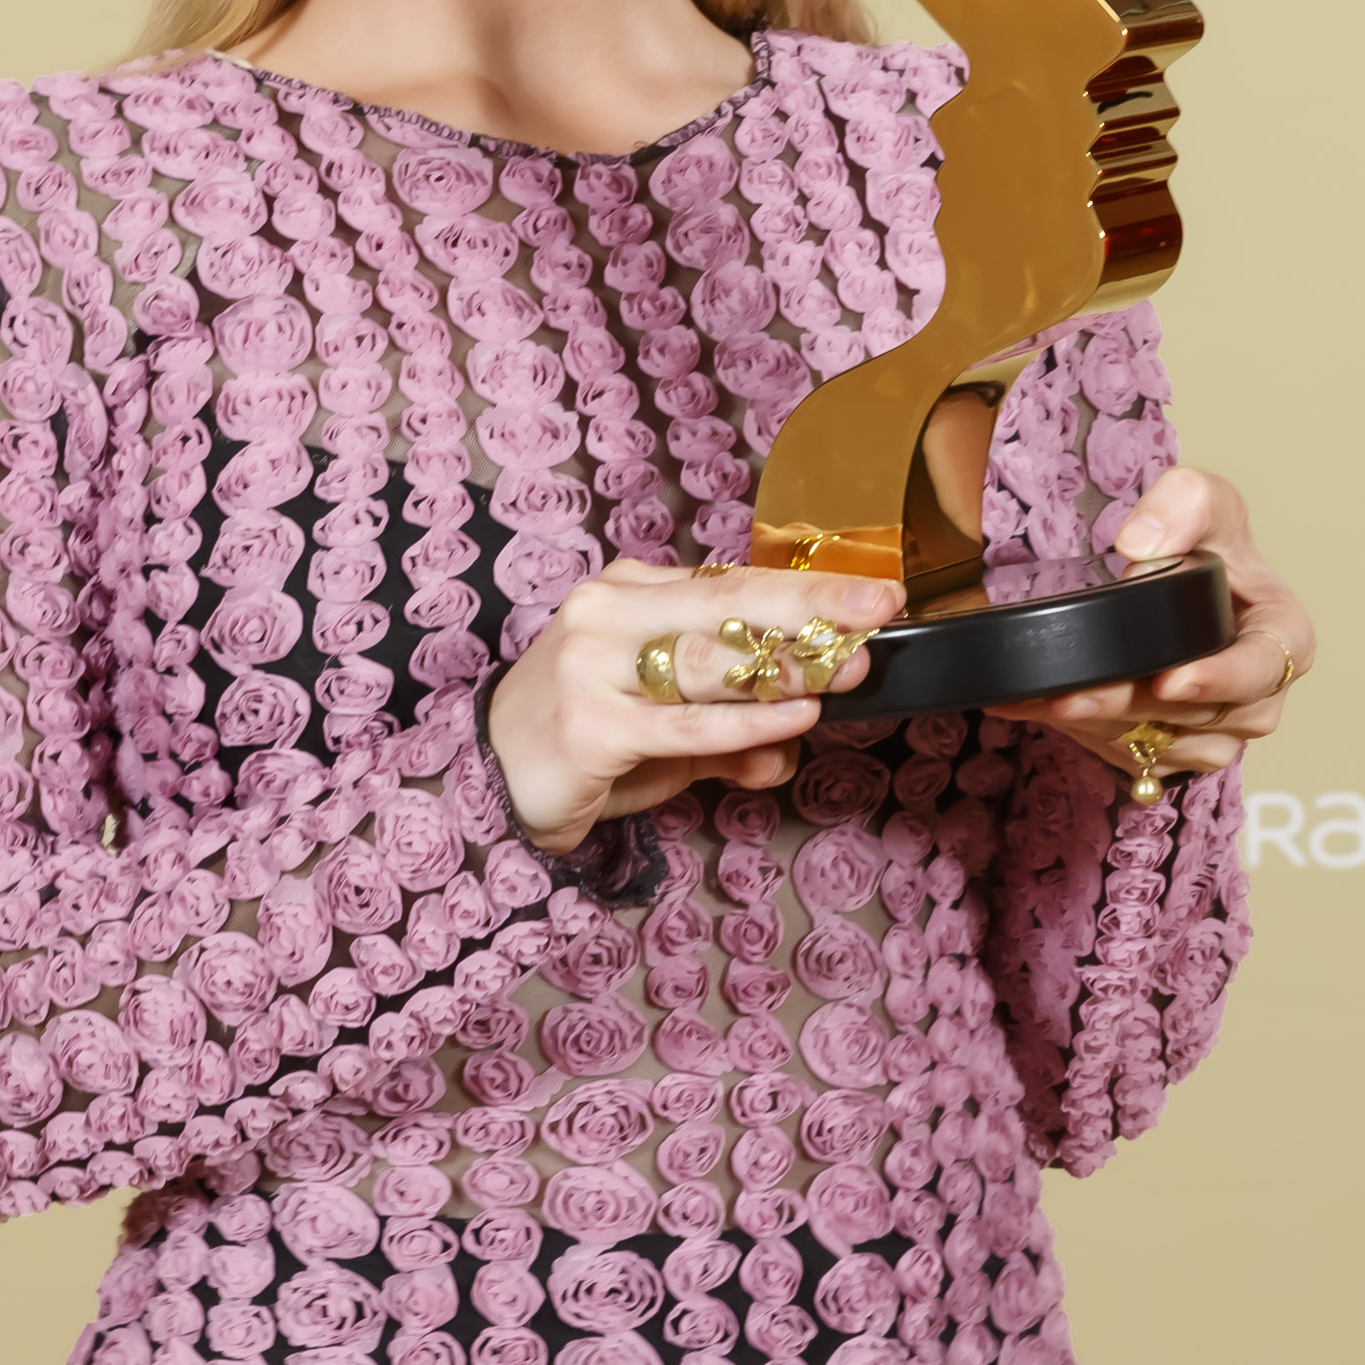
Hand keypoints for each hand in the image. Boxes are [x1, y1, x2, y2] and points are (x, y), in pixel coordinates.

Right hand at [486, 559, 909, 854]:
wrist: (487, 782)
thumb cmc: (582, 741)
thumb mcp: (663, 731)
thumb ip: (728, 736)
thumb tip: (793, 748)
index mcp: (629, 593)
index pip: (730, 583)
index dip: (804, 588)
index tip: (870, 592)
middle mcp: (608, 613)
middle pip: (727, 601)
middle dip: (811, 605)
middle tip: (878, 607)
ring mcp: (594, 664)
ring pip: (709, 658)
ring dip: (788, 665)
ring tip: (847, 668)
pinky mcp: (592, 723)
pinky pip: (687, 721)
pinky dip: (748, 722)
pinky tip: (794, 720)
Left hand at [999, 463, 1314, 792]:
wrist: (1166, 578)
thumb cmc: (1203, 541)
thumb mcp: (1202, 498)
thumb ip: (1184, 502)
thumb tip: (1142, 544)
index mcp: (1283, 637)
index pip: (1262, 669)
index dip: (1219, 680)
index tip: (1170, 681)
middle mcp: (1257, 697)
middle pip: (1199, 716)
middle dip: (1132, 705)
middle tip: (1076, 694)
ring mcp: (1216, 732)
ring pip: (1160, 744)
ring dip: (1100, 724)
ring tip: (1047, 698)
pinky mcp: (1171, 751)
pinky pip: (1130, 754)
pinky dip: (1081, 731)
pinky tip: (1040, 705)